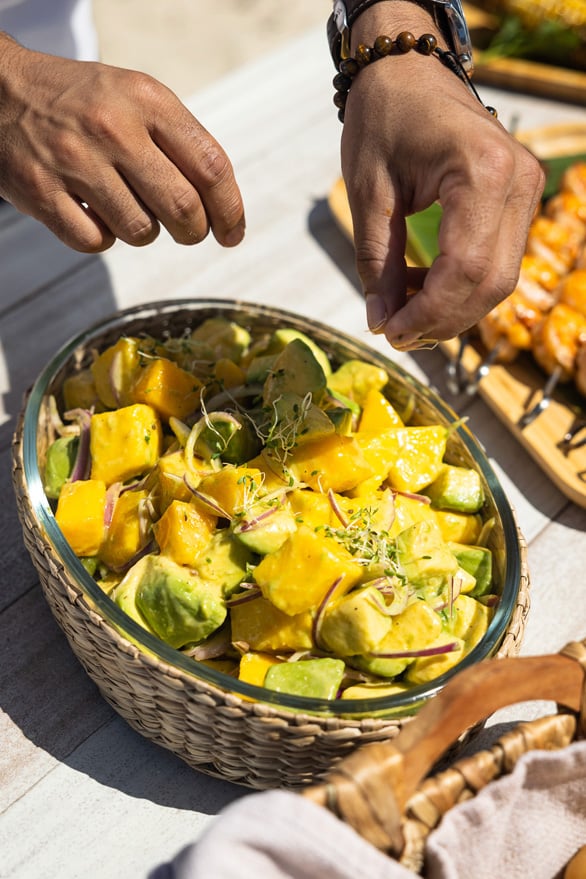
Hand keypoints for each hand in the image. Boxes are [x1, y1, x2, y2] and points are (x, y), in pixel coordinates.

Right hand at [0, 34, 244, 252]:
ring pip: (141, 232)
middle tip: (188, 231)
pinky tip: (94, 213)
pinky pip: (97, 243)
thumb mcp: (137, 98)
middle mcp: (112, 127)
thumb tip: (222, 209)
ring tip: (126, 206)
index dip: (230, 209)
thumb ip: (181, 144)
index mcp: (146, 99)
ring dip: (144, 232)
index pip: (211, 166)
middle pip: (183, 208)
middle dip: (193, 232)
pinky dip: (103, 238)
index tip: (232, 232)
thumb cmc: (82, 103)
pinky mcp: (41, 192)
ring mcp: (74, 161)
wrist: (1, 90)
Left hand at [340, 5, 543, 347]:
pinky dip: (458, 286)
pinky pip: (497, 261)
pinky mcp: (519, 199)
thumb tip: (380, 323)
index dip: (428, 312)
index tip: (391, 332)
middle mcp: (518, 181)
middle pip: (492, 282)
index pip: (465, 268)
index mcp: (482, 170)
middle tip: (395, 332)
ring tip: (400, 307)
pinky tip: (418, 284)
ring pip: (499, 279)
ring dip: (450, 307)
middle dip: (442, 319)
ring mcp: (526, 190)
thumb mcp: (368, 193)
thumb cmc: (383, 118)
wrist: (407, 70)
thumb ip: (375, 262)